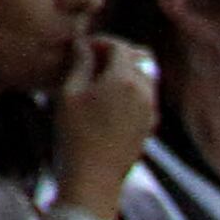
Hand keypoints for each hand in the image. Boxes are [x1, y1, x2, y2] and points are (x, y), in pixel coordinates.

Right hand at [50, 31, 158, 217]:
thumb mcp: (69, 93)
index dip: (100, 41)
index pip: (119, 46)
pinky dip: (131, 90)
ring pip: (144, 77)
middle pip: (138, 59)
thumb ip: (80, 64)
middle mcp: (145, 92)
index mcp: (125, 80)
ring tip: (99, 78)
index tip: (82, 47)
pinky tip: (109, 100)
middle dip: (116, 54)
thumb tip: (83, 46)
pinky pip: (146, 97)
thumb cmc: (76, 135)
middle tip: (91, 58)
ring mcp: (151, 111)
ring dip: (125, 71)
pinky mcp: (150, 126)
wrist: (94, 178)